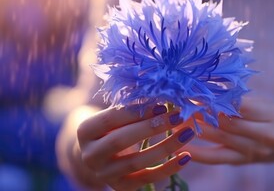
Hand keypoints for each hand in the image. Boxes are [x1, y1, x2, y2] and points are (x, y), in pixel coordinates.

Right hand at [76, 104, 193, 190]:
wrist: (100, 156)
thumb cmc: (112, 127)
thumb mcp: (113, 115)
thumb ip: (131, 105)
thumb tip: (160, 93)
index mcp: (85, 131)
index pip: (110, 119)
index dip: (136, 112)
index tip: (161, 104)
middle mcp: (90, 155)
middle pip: (121, 141)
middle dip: (152, 127)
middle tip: (178, 116)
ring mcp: (105, 174)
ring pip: (137, 162)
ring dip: (166, 147)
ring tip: (187, 133)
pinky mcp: (121, 187)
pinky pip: (148, 178)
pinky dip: (169, 168)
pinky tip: (186, 156)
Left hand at [184, 97, 273, 164]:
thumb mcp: (267, 102)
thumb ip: (243, 99)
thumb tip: (209, 91)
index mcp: (272, 114)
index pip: (239, 105)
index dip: (215, 98)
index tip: (195, 91)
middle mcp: (266, 135)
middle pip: (227, 122)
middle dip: (201, 112)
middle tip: (180, 103)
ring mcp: (254, 151)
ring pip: (220, 138)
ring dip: (195, 129)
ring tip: (176, 120)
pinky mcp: (244, 161)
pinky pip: (219, 158)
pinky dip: (200, 154)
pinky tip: (183, 148)